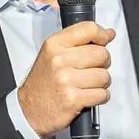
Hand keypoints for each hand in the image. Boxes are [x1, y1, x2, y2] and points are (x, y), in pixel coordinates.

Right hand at [17, 21, 115, 138]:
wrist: (30, 109)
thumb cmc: (44, 81)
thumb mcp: (53, 53)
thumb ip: (80, 41)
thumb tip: (109, 33)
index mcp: (55, 45)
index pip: (89, 29)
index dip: (102, 35)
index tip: (103, 42)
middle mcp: (59, 60)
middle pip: (102, 54)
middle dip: (102, 63)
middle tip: (91, 69)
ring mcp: (66, 80)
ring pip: (104, 76)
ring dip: (101, 83)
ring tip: (87, 85)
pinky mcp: (73, 98)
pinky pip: (102, 94)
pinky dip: (99, 97)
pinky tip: (87, 95)